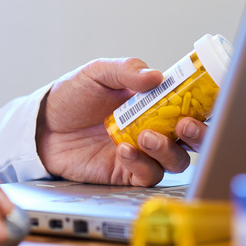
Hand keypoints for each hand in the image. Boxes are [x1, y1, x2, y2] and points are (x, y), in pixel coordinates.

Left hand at [35, 58, 206, 186]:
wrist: (42, 125)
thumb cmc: (71, 96)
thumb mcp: (96, 73)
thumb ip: (125, 70)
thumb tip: (156, 75)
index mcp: (152, 101)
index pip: (189, 104)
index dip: (204, 105)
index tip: (204, 102)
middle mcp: (152, 127)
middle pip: (193, 138)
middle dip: (200, 134)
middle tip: (185, 125)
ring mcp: (141, 152)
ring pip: (175, 161)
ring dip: (167, 150)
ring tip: (145, 137)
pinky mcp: (125, 172)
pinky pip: (147, 175)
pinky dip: (142, 164)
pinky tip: (123, 150)